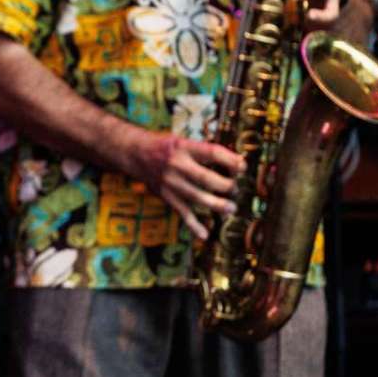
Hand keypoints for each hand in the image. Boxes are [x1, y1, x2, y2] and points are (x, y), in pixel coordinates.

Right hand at [124, 129, 243, 240]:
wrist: (134, 152)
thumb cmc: (166, 147)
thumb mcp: (183, 141)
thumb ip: (206, 152)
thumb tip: (239, 165)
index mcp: (183, 146)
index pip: (212, 152)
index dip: (231, 161)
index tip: (243, 167)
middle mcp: (176, 164)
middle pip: (207, 178)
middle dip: (227, 186)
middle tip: (234, 189)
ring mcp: (170, 181)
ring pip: (197, 197)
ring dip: (217, 205)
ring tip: (231, 208)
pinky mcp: (165, 195)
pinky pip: (181, 212)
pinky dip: (193, 225)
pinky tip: (204, 235)